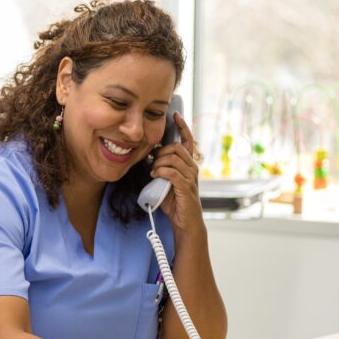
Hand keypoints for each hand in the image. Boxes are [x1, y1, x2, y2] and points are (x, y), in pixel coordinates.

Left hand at [152, 112, 203, 233]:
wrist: (185, 223)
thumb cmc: (174, 202)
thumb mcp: (164, 180)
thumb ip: (159, 167)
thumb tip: (146, 155)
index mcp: (188, 164)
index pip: (187, 140)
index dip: (182, 126)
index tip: (175, 115)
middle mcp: (192, 168)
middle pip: (176, 147)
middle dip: (160, 151)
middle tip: (152, 161)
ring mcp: (191, 177)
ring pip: (173, 157)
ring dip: (159, 162)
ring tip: (153, 172)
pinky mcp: (186, 187)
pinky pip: (172, 172)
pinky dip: (161, 171)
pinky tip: (155, 176)